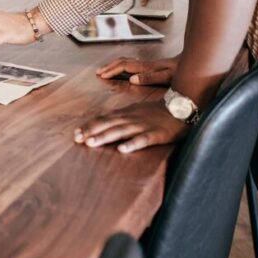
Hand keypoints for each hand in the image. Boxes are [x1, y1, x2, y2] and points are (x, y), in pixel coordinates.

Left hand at [74, 101, 188, 153]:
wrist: (181, 107)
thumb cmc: (157, 112)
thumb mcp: (136, 111)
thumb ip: (121, 118)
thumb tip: (105, 124)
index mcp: (126, 113)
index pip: (103, 119)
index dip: (89, 126)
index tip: (75, 134)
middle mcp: (131, 118)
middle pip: (107, 124)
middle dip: (91, 131)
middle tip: (77, 138)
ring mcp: (142, 126)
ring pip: (120, 131)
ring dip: (104, 136)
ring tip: (91, 142)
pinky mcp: (155, 134)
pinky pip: (142, 140)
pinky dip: (132, 144)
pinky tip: (122, 149)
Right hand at [96, 55, 179, 85]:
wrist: (190, 63)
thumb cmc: (180, 72)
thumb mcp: (166, 77)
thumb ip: (149, 78)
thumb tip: (132, 79)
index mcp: (145, 67)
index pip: (123, 67)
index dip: (112, 71)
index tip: (102, 76)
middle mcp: (144, 64)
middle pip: (122, 62)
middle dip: (109, 67)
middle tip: (98, 72)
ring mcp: (146, 64)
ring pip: (125, 61)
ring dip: (114, 65)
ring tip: (105, 70)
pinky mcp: (150, 66)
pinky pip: (131, 64)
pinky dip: (121, 66)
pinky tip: (121, 70)